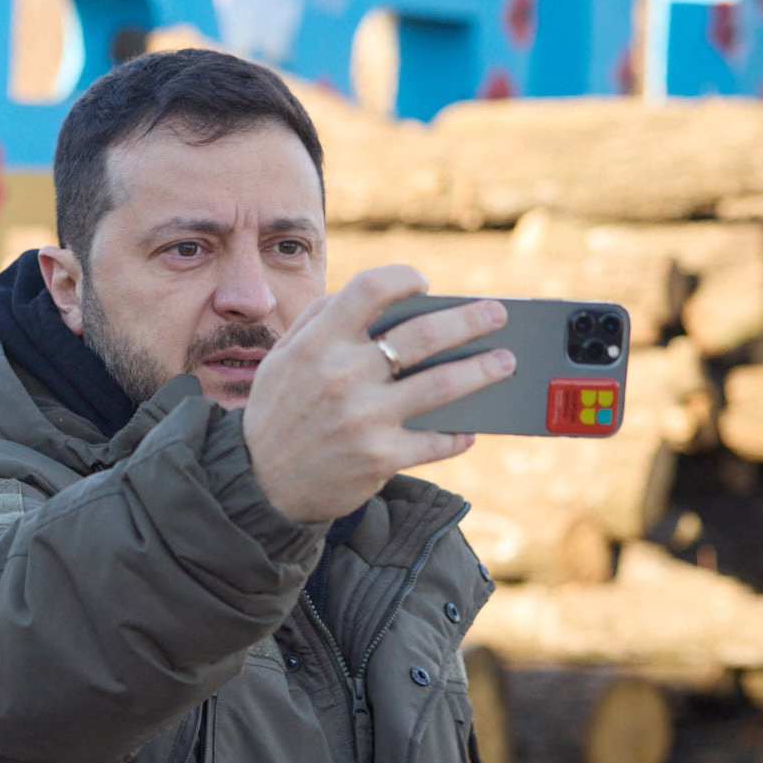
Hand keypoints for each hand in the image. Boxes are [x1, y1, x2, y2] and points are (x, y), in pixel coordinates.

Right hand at [240, 266, 513, 523]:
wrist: (258, 484)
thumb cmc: (276, 412)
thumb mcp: (282, 358)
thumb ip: (319, 321)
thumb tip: (370, 296)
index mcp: (318, 343)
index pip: (371, 289)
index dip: (404, 278)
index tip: (424, 284)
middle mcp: (343, 376)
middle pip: (423, 336)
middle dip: (470, 321)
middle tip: (497, 314)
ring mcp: (365, 419)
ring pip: (442, 386)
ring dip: (482, 371)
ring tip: (504, 362)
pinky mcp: (380, 458)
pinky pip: (436, 441)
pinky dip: (459, 435)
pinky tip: (470, 428)